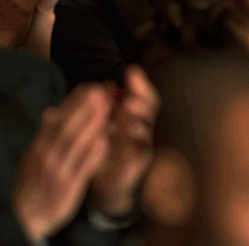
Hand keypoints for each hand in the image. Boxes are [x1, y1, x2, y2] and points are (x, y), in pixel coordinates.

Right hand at [13, 85, 110, 241]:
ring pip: (76, 143)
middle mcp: (48, 154)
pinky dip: (93, 153)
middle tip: (100, 89)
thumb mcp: (33, 156)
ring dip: (92, 123)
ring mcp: (59, 169)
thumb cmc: (34, 182)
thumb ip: (45, 135)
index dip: (74, 101)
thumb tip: (50, 111)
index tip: (89, 86)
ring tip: (107, 107)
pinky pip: (83, 167)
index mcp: (39, 144)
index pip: (57, 117)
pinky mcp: (70, 185)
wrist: (27, 216)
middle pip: (67, 126)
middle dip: (84, 106)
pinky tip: (105, 140)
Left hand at [90, 65, 158, 216]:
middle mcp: (140, 125)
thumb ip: (103, 103)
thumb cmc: (100, 143)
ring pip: (147, 129)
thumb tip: (107, 84)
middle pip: (150, 108)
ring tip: (130, 120)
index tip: (131, 71)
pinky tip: (127, 141)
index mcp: (132, 112)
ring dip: (140, 123)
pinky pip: (142, 153)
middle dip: (142, 101)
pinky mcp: (139, 162)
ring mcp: (142, 143)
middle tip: (129, 100)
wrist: (99, 178)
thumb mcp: (98, 120)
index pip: (142, 93)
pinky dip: (135, 147)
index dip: (140, 83)